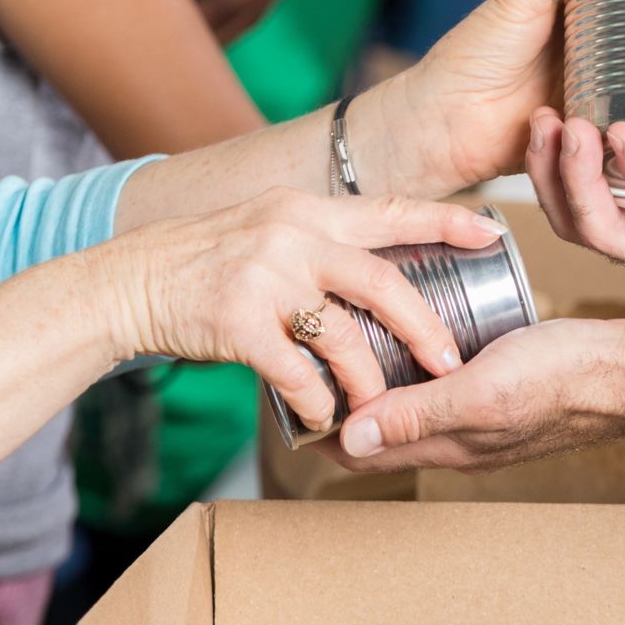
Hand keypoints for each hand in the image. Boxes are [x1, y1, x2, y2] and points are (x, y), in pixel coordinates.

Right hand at [86, 188, 507, 431]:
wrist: (131, 281)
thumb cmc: (206, 261)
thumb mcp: (267, 229)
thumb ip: (318, 241)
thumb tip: (379, 269)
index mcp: (307, 211)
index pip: (391, 211)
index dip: (447, 220)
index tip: (494, 231)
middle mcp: (292, 236)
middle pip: (382, 282)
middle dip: (424, 327)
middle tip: (449, 361)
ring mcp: (265, 277)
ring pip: (344, 337)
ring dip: (367, 379)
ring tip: (377, 404)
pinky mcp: (239, 321)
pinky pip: (297, 373)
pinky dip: (317, 399)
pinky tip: (323, 414)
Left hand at [326, 317, 624, 471]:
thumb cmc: (564, 377)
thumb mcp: (480, 391)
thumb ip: (416, 414)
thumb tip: (348, 439)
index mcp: (448, 446)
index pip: (362, 451)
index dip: (323, 425)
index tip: (294, 384)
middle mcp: (460, 438)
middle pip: (383, 425)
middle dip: (347, 396)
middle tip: (318, 348)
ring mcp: (483, 416)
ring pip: (415, 402)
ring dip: (383, 377)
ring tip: (359, 332)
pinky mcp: (505, 388)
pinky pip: (447, 383)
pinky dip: (422, 361)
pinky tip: (424, 325)